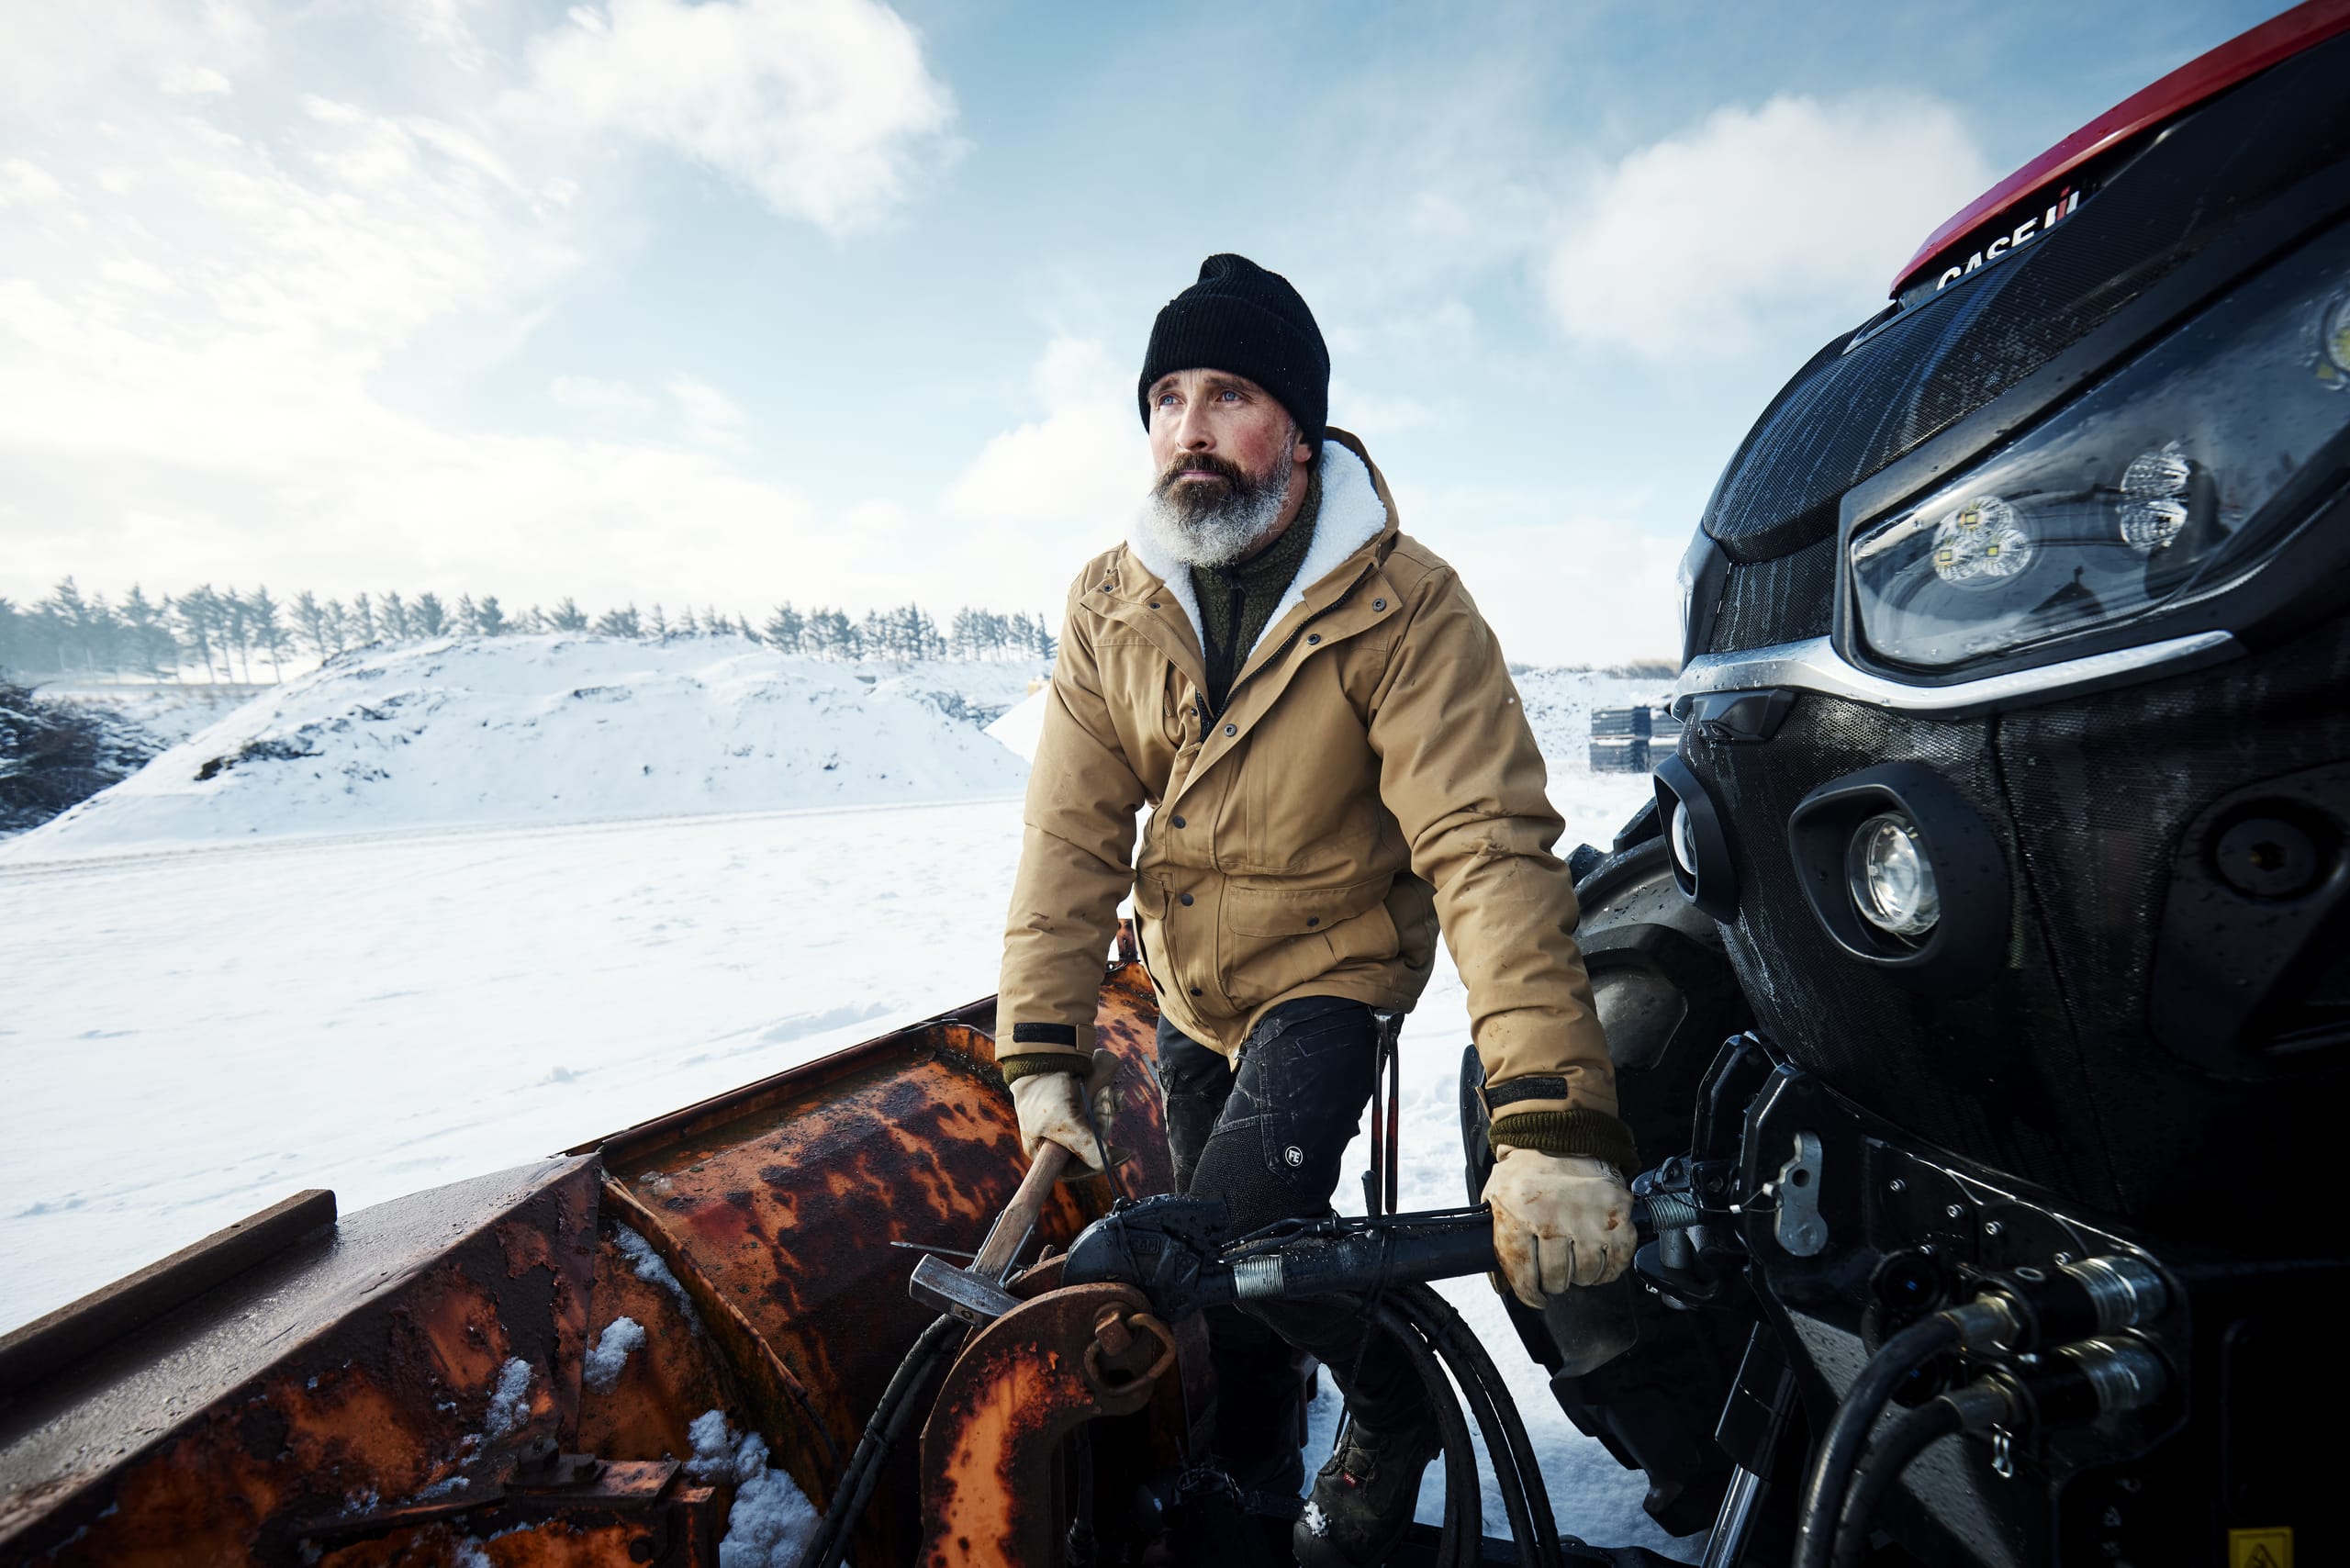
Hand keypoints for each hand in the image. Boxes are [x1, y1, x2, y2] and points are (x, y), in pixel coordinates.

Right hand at [1010, 1069, 1114, 1169]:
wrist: (1044, 1054)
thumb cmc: (1046, 1091)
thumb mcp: (1066, 1122)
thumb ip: (1086, 1146)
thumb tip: (1106, 1164)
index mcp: (1045, 1151)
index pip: (1076, 1169)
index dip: (1098, 1165)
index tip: (1123, 1154)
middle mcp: (1057, 1140)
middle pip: (1092, 1146)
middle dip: (1104, 1124)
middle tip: (1108, 1104)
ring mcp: (1069, 1123)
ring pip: (1098, 1128)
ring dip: (1107, 1111)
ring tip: (1107, 1092)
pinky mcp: (1079, 1107)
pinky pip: (1099, 1113)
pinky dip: (1108, 1104)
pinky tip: (1112, 1092)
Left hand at [1481, 1148, 1635, 1307]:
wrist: (1560, 1133)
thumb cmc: (1526, 1168)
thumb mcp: (1496, 1197)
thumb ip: (1496, 1241)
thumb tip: (1502, 1285)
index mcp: (1518, 1215)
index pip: (1523, 1274)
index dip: (1528, 1294)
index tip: (1534, 1297)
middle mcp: (1553, 1219)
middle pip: (1556, 1278)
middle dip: (1552, 1283)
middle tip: (1553, 1276)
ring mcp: (1588, 1217)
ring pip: (1586, 1273)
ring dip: (1579, 1276)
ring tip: (1574, 1265)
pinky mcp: (1616, 1214)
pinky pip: (1618, 1260)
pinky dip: (1608, 1269)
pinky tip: (1598, 1265)